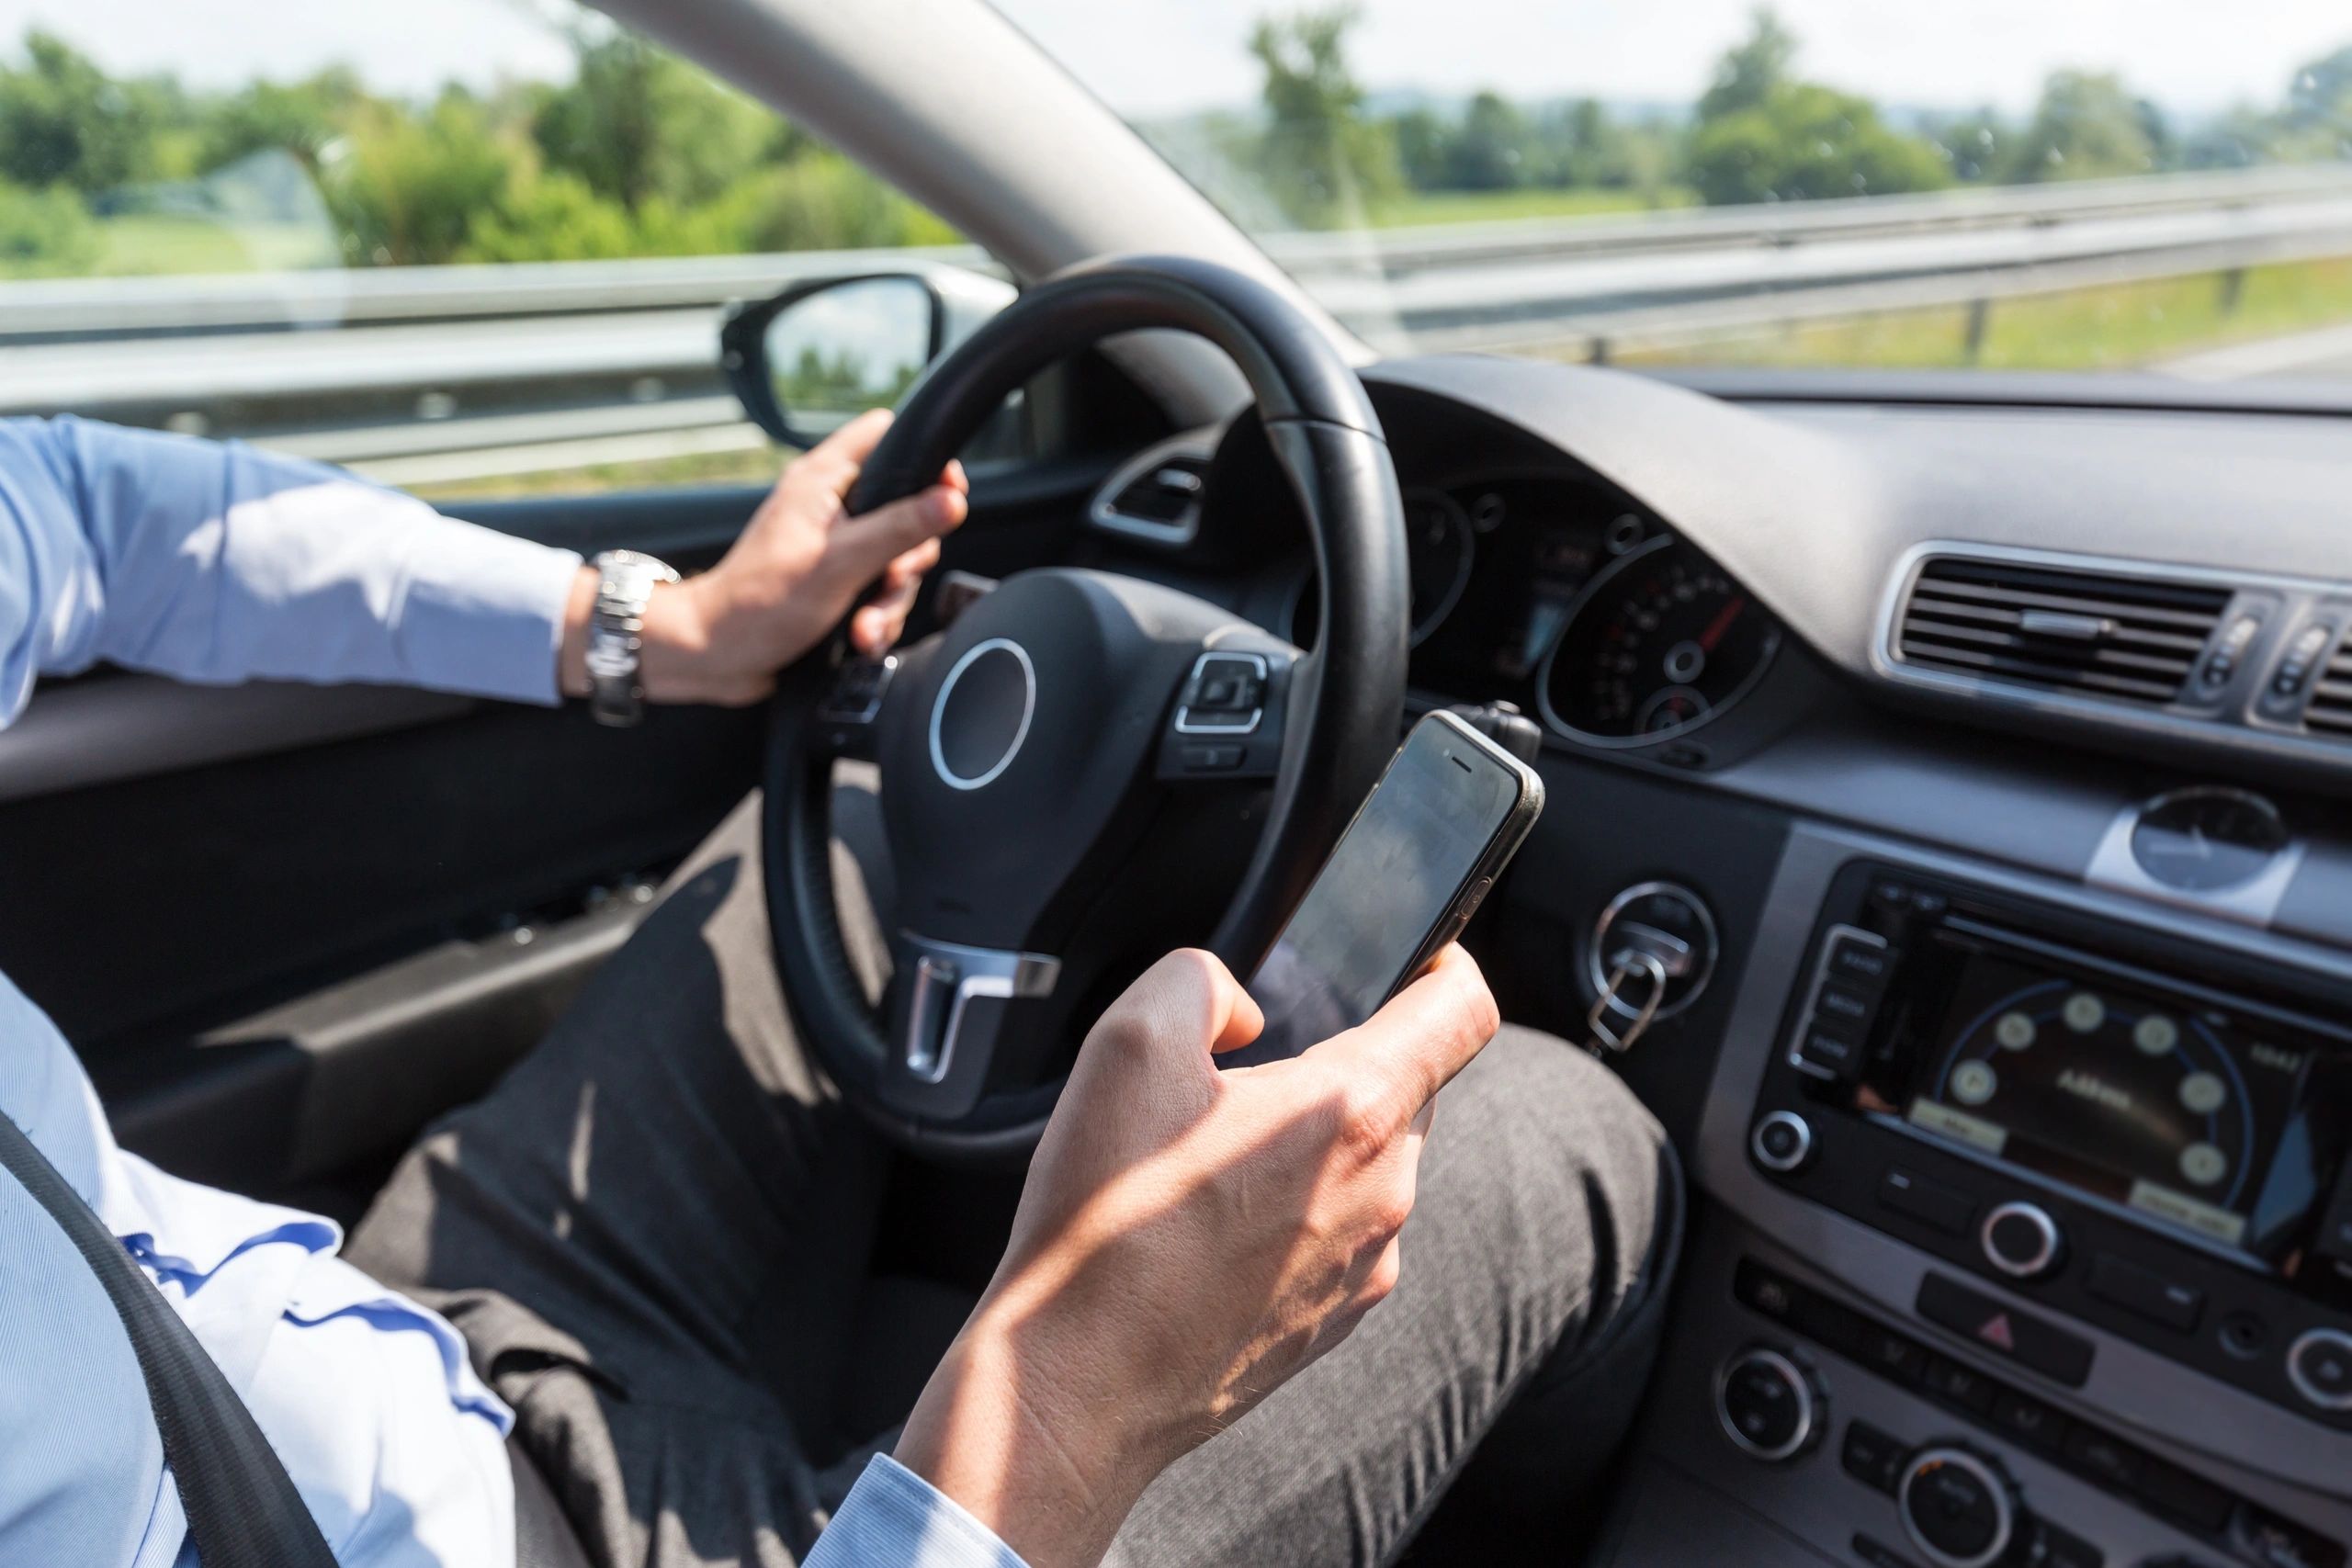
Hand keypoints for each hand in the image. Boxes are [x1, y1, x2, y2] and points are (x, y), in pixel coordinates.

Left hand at [559, 408, 966, 704]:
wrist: (717, 657)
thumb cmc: (760, 604)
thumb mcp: (842, 563)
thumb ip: (900, 528)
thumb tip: (951, 500)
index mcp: (823, 481)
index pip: (886, 435)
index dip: (924, 459)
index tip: (946, 496)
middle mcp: (830, 507)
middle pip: (908, 510)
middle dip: (910, 557)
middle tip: (892, 578)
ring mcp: (835, 546)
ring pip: (898, 561)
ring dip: (891, 601)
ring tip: (866, 626)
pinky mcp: (837, 583)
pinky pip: (880, 592)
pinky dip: (877, 618)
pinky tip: (862, 637)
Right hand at [895, 946, 1500, 1567]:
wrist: (1076, 1383)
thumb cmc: (1105, 1221)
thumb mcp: (1129, 1041)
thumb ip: (1201, 980)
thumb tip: (1245, 1010)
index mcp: (1354, 1111)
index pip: (1464, 1013)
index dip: (1446, 965)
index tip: (1415, 959)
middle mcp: (1385, 1192)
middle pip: (1408, 1088)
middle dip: (1343, 1064)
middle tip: (1246, 1079)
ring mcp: (1367, 1265)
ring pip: (1368, 1165)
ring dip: (1312, 1145)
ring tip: (1208, 1167)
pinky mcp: (1335, 1319)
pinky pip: (1339, 1234)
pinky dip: (1292, 1215)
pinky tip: (1209, 1231)